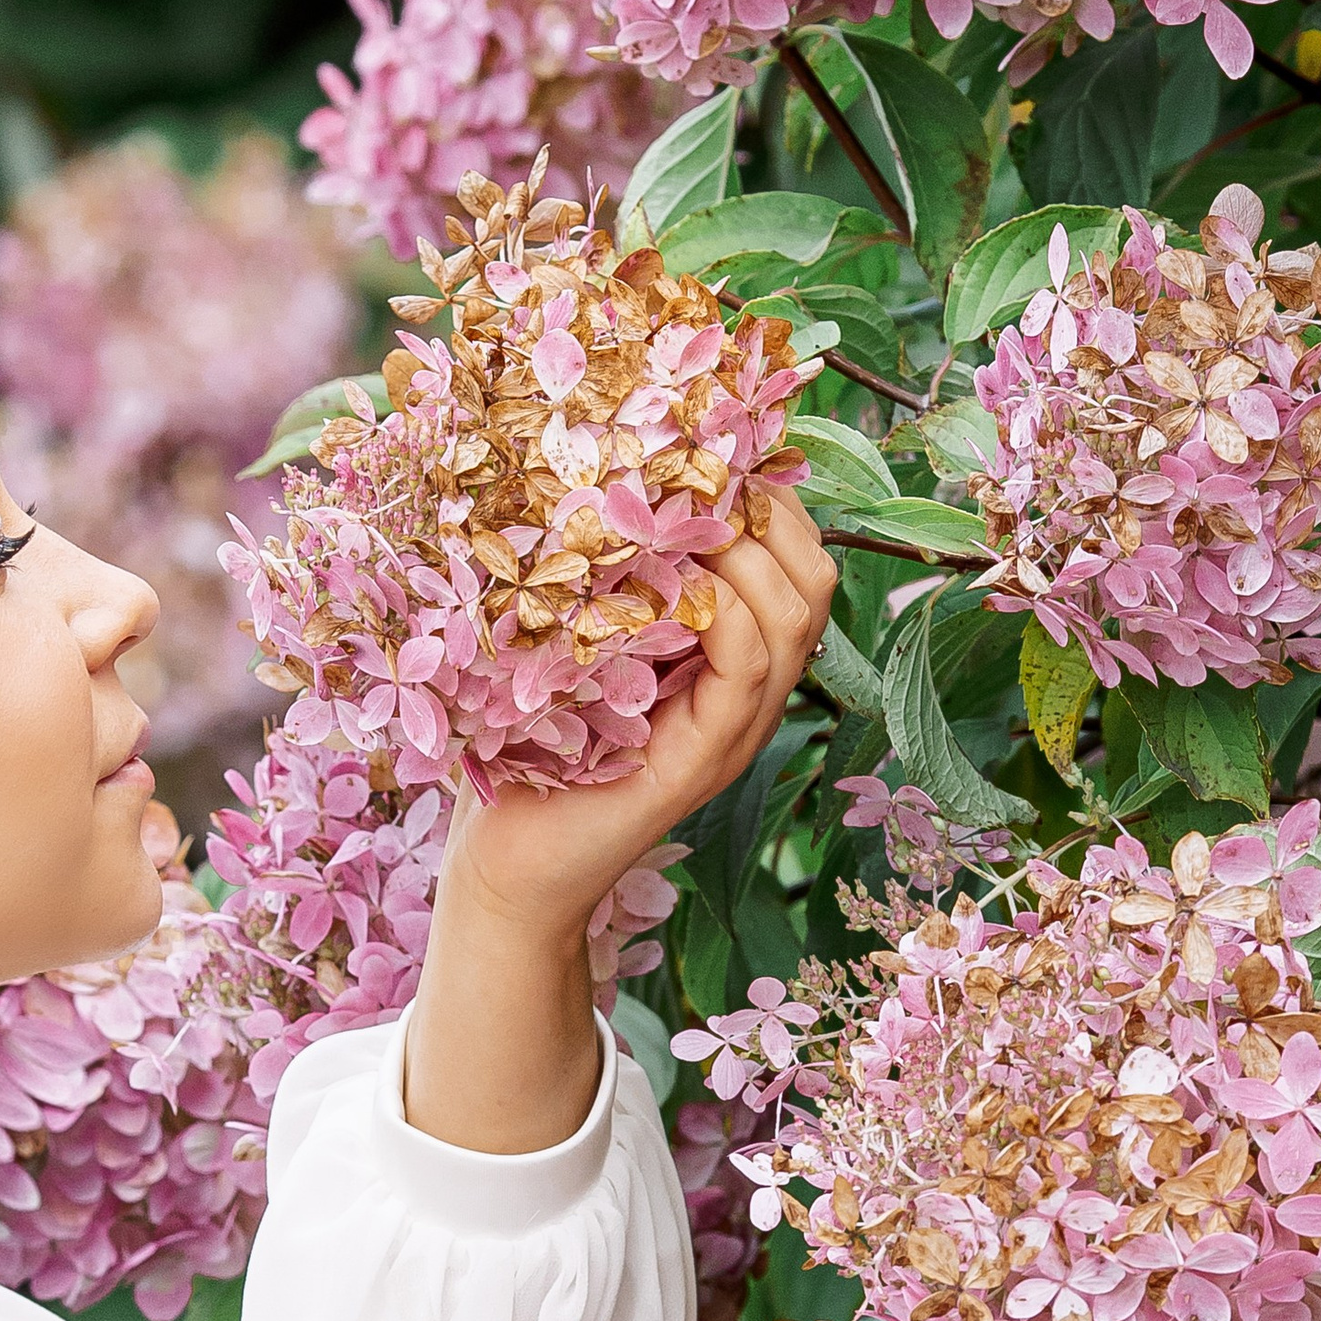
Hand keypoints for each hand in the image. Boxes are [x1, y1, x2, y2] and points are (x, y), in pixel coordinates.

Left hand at [442, 500, 840, 954]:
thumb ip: (608, 580)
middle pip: (814, 581)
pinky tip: (678, 587)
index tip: (710, 450)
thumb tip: (599, 474)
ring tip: (685, 520)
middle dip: (769, 514)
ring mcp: (731, 733)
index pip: (795, 559)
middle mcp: (745, 695)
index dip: (769, 498)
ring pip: (793, 619)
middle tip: (699, 478)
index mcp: (727, 660)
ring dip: (747, 554)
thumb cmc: (528, 753)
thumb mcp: (576, 645)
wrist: (506, 869)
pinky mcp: (699, 765)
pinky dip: (723, 614)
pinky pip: (747, 671)